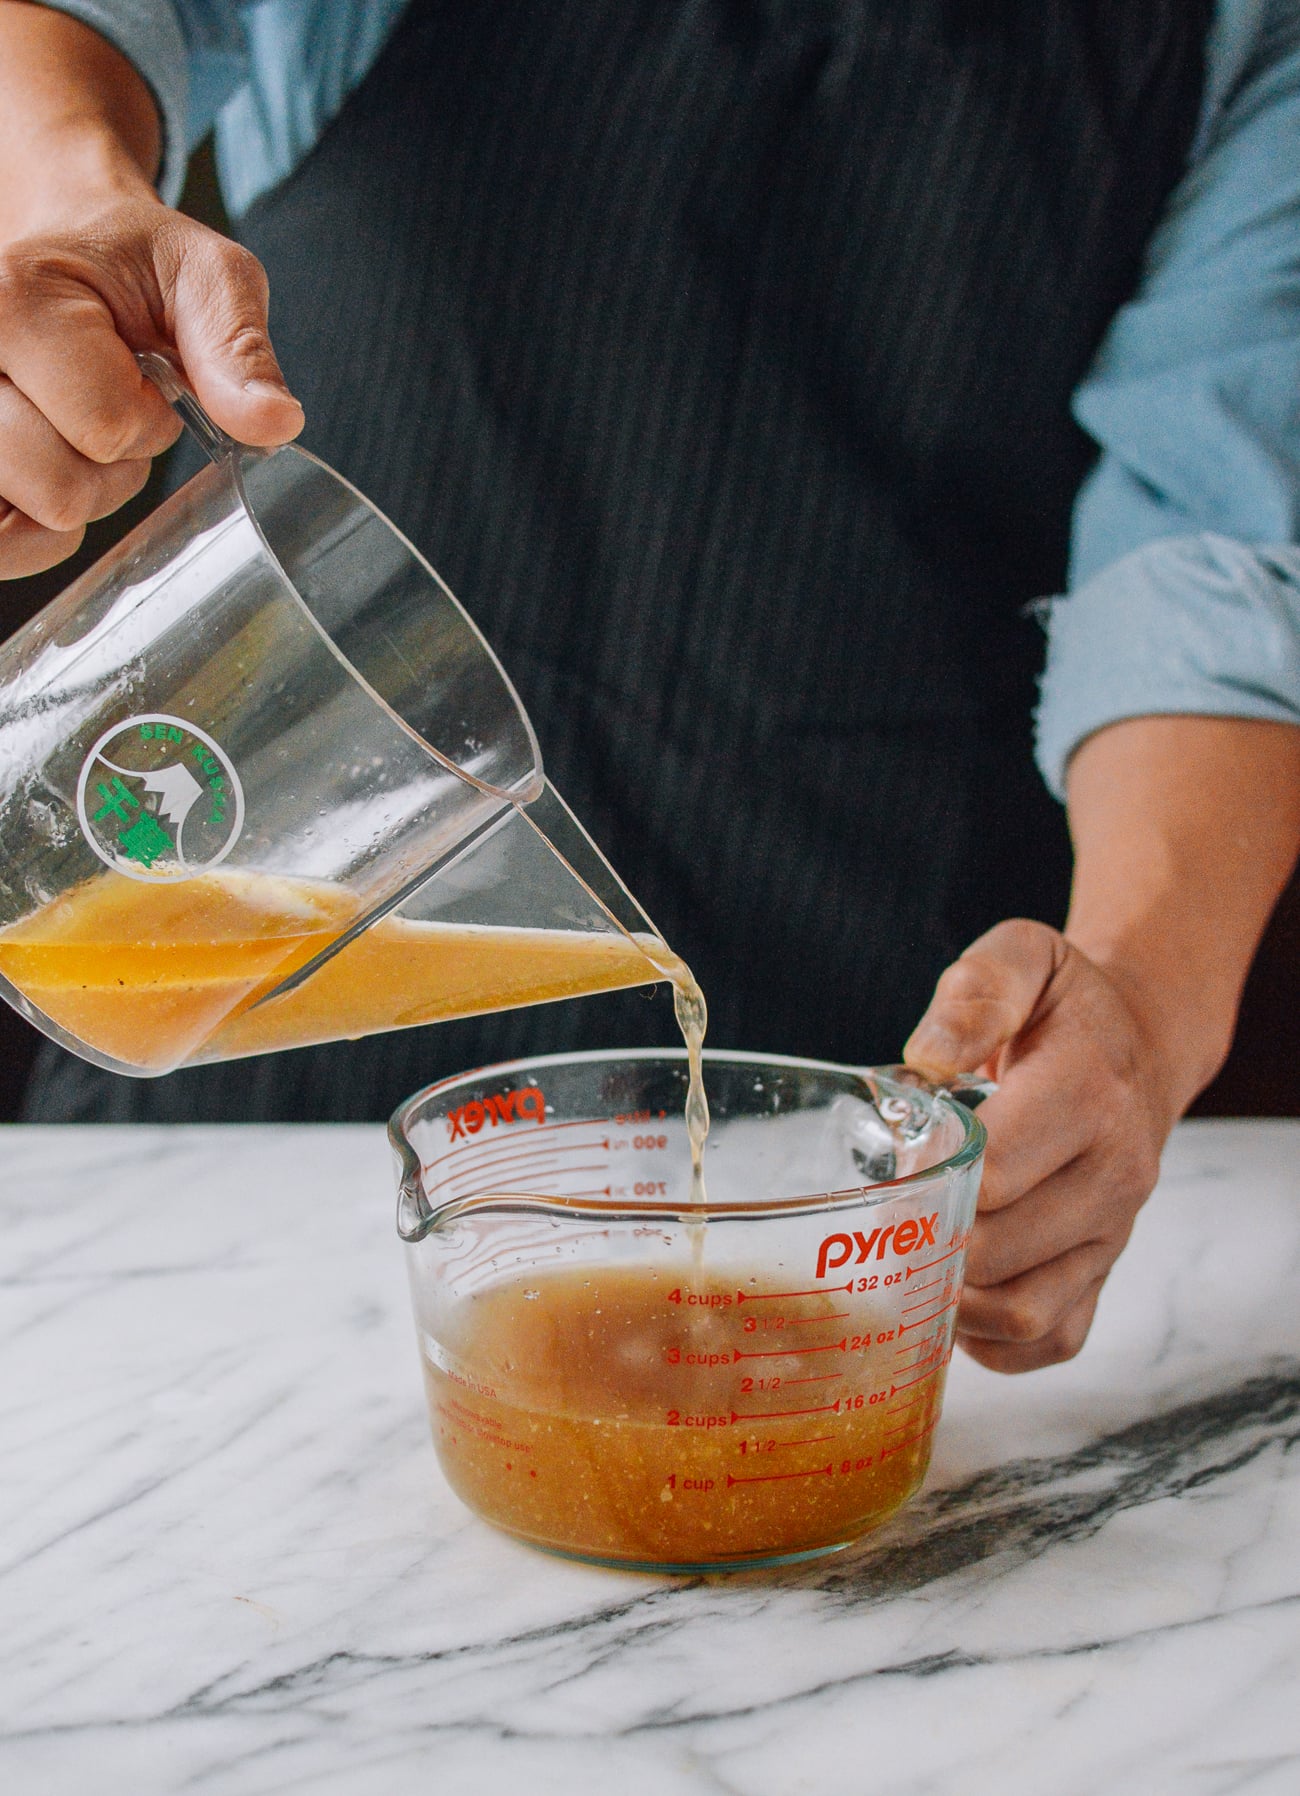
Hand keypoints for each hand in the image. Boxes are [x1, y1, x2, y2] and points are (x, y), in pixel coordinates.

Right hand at [0, 189, 303, 578]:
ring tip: (74, 431)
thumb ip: (237, 346)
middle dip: (111, 468)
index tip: (142, 373)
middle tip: (108, 406)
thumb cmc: (132, 263)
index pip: (105, 427)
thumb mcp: (205, 276)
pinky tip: (49, 474)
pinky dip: (37, 536)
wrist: (63, 245)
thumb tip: (275, 422)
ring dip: (73, 496)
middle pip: (58, 491)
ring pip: (25, 526)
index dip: (149, 419)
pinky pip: (0, 551)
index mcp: (10, 300)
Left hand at [902, 919, 1178, 1373]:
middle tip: (880, 1217)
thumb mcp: (1024, 957)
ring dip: (952, 1303)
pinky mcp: (1104, 1270)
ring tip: (907, 1262)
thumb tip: (929, 1055)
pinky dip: (997, 1344)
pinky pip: (1056, 1340)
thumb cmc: (1065, 1005)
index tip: (889, 1165)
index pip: (996, 1171)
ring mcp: (1113, 1232)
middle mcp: (1114, 1174)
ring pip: (1028, 1312)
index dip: (926, 1180)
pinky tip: (952, 1301)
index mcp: (1088, 1094)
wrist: (1142, 1041)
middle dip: (925, 1241)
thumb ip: (977, 991)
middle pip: (1000, 1250)